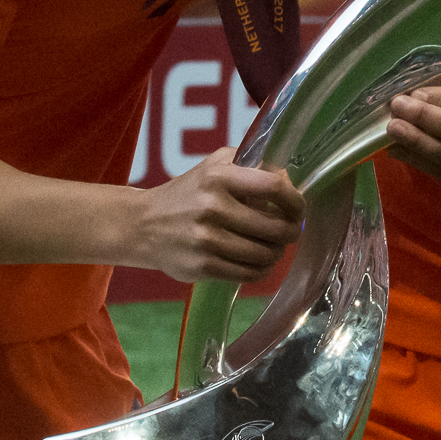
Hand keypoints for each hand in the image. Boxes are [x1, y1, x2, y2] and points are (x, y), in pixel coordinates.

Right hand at [129, 148, 303, 283]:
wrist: (142, 225)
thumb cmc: (188, 193)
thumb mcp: (214, 166)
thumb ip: (251, 165)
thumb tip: (288, 179)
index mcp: (219, 176)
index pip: (273, 187)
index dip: (294, 200)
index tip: (298, 208)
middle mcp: (213, 207)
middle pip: (275, 227)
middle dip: (290, 231)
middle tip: (290, 231)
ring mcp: (206, 239)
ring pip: (265, 254)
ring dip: (276, 252)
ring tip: (272, 247)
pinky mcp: (202, 266)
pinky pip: (249, 274)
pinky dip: (262, 270)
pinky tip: (259, 262)